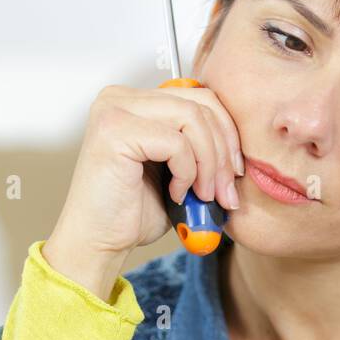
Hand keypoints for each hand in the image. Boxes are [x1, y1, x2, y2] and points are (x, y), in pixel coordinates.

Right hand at [44, 82, 244, 296]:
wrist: (98, 243)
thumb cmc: (131, 213)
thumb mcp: (178, 174)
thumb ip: (200, 149)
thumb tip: (241, 150)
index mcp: (137, 102)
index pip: (200, 97)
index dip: (227, 133)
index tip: (235, 172)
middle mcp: (122, 98)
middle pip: (201, 104)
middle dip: (224, 151)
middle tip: (226, 191)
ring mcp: (115, 110)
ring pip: (193, 119)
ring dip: (209, 164)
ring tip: (203, 195)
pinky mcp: (115, 130)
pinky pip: (177, 142)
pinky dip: (187, 172)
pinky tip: (176, 193)